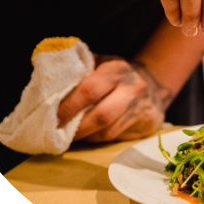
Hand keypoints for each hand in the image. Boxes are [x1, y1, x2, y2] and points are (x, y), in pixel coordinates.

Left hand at [56, 55, 174, 142]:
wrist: (154, 84)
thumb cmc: (118, 74)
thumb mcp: (101, 63)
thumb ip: (79, 70)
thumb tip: (48, 85)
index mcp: (117, 69)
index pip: (90, 90)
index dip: (68, 107)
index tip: (51, 118)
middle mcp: (133, 88)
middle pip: (101, 115)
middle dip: (76, 129)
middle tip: (57, 134)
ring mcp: (143, 107)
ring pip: (108, 132)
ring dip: (85, 137)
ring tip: (70, 137)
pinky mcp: (149, 125)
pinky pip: (117, 138)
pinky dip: (98, 140)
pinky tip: (89, 136)